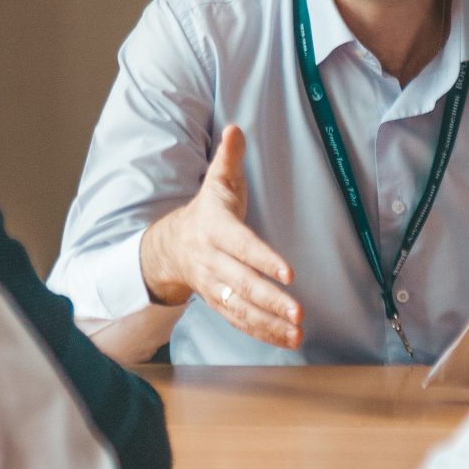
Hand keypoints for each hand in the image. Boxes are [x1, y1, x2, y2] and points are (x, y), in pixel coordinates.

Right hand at [138, 126, 301, 349]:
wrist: (170, 247)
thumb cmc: (206, 212)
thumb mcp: (215, 182)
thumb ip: (229, 158)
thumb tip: (236, 129)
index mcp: (215, 230)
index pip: (242, 246)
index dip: (264, 260)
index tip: (288, 273)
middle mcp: (213, 261)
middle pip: (243, 284)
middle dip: (271, 300)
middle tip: (298, 312)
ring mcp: (215, 286)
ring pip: (242, 309)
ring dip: (270, 324)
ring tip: (297, 333)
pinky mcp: (219, 303)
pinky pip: (240, 321)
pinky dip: (263, 334)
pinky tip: (287, 340)